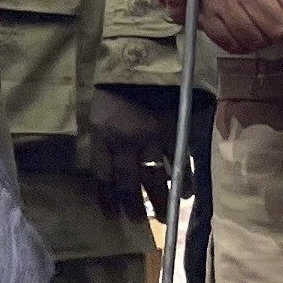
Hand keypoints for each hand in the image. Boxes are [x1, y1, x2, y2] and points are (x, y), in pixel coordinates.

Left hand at [83, 82, 177, 221]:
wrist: (141, 60)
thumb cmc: (114, 89)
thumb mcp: (97, 113)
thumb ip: (101, 140)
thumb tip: (105, 168)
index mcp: (103, 135)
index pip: (104, 176)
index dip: (107, 199)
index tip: (112, 217)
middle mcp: (126, 141)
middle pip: (129, 182)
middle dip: (133, 206)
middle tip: (138, 221)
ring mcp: (151, 137)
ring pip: (155, 177)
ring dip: (160, 200)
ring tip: (164, 216)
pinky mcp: (173, 130)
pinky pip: (180, 161)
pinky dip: (184, 179)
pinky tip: (185, 194)